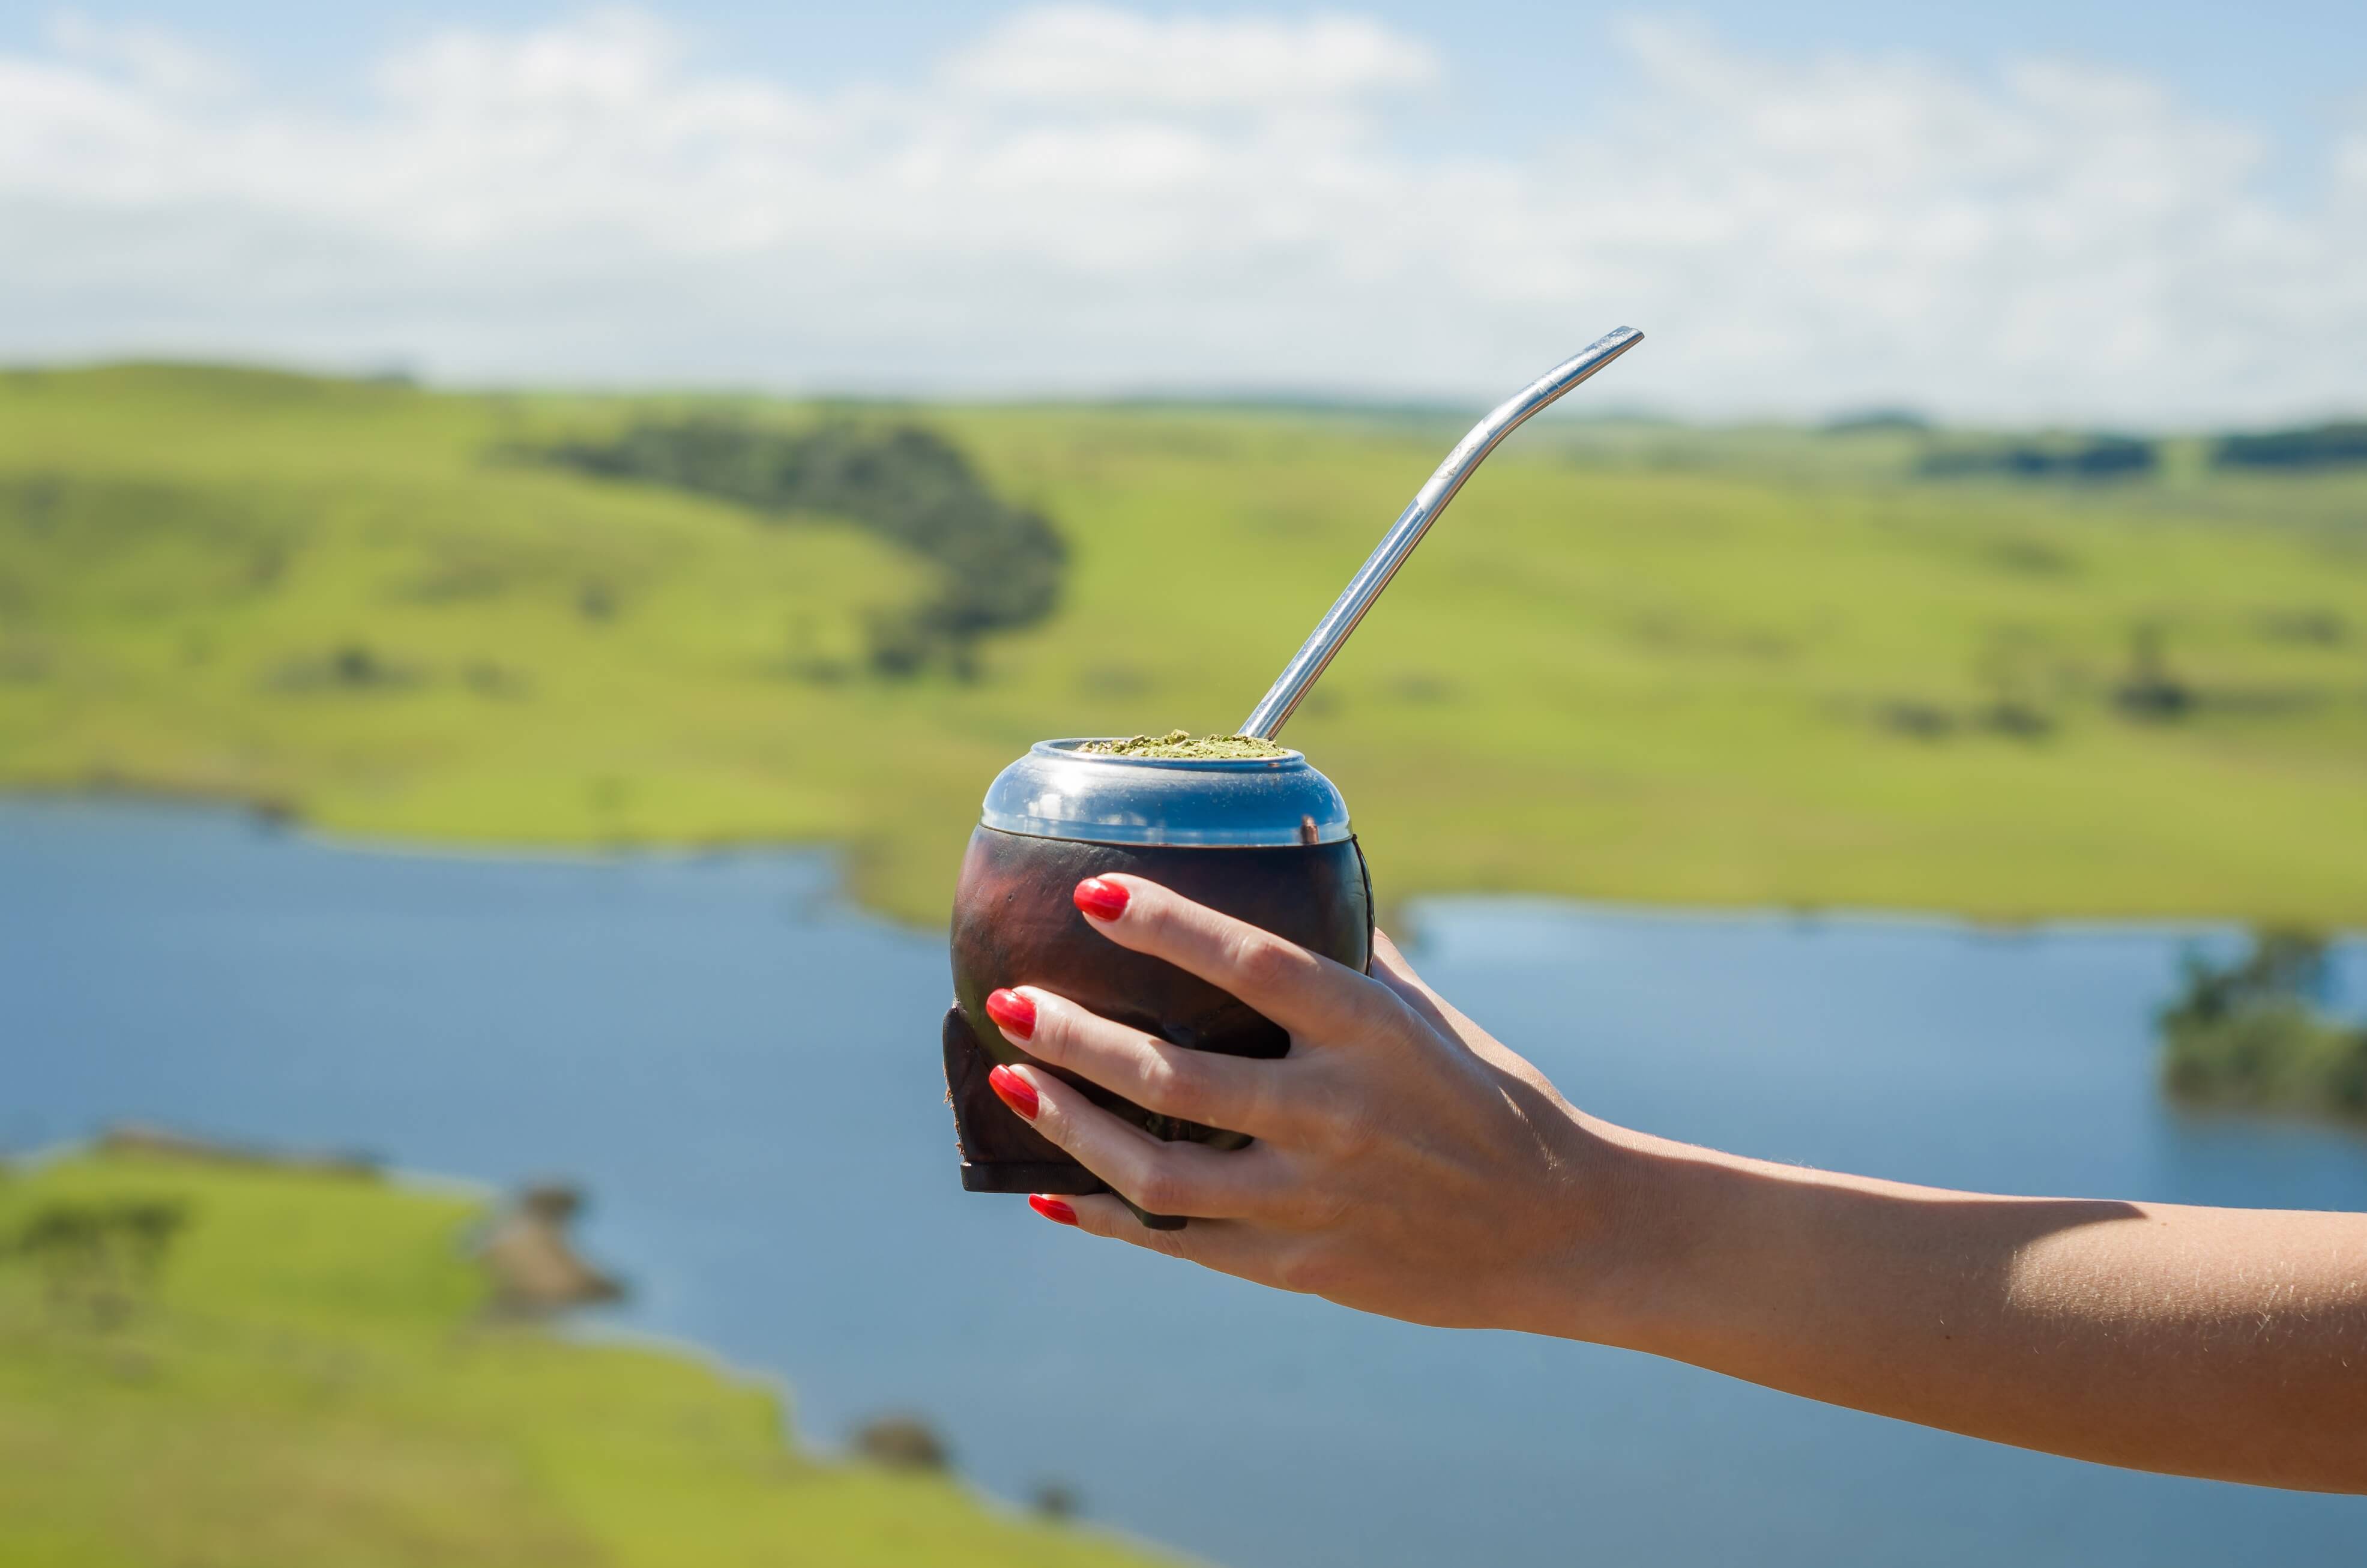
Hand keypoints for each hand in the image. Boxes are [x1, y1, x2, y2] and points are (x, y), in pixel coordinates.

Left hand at [980, 873, 1629, 1336]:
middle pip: (1174, 1076)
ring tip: (1010, 1076)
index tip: (1092, 890)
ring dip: (1067, 1124)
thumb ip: (1355, 958)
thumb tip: (1294, 875)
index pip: (1252, 963)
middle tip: (1011, 1000)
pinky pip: (1176, 1241)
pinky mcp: (1296, 1265)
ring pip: (1155, 1172)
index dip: (1167, 924)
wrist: (1555, 1232)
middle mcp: (1335, 1114)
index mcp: (1371, 1033)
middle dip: (1075, 1036)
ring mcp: (1310, 1198)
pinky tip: (1048, 1186)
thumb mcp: (1430, 1019)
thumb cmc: (1489, 1102)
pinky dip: (1103, 1214)